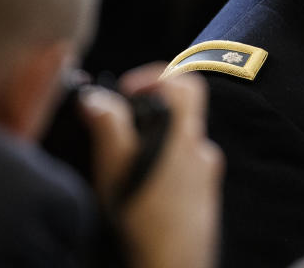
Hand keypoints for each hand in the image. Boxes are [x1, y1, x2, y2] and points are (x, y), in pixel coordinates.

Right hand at [79, 64, 223, 267]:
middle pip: (179, 114)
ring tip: (122, 171)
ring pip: (178, 145)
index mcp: (185, 138)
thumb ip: (109, 127)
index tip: (127, 93)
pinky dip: (160, 173)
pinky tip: (138, 195)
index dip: (155, 77)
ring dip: (151, 147)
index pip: (186, 83)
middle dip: (146, 118)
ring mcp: (206, 178)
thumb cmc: (144, 226)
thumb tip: (97, 98)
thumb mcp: (116, 171)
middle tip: (116, 134)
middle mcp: (203, 153)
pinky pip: (182, 173)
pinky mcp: (203, 200)